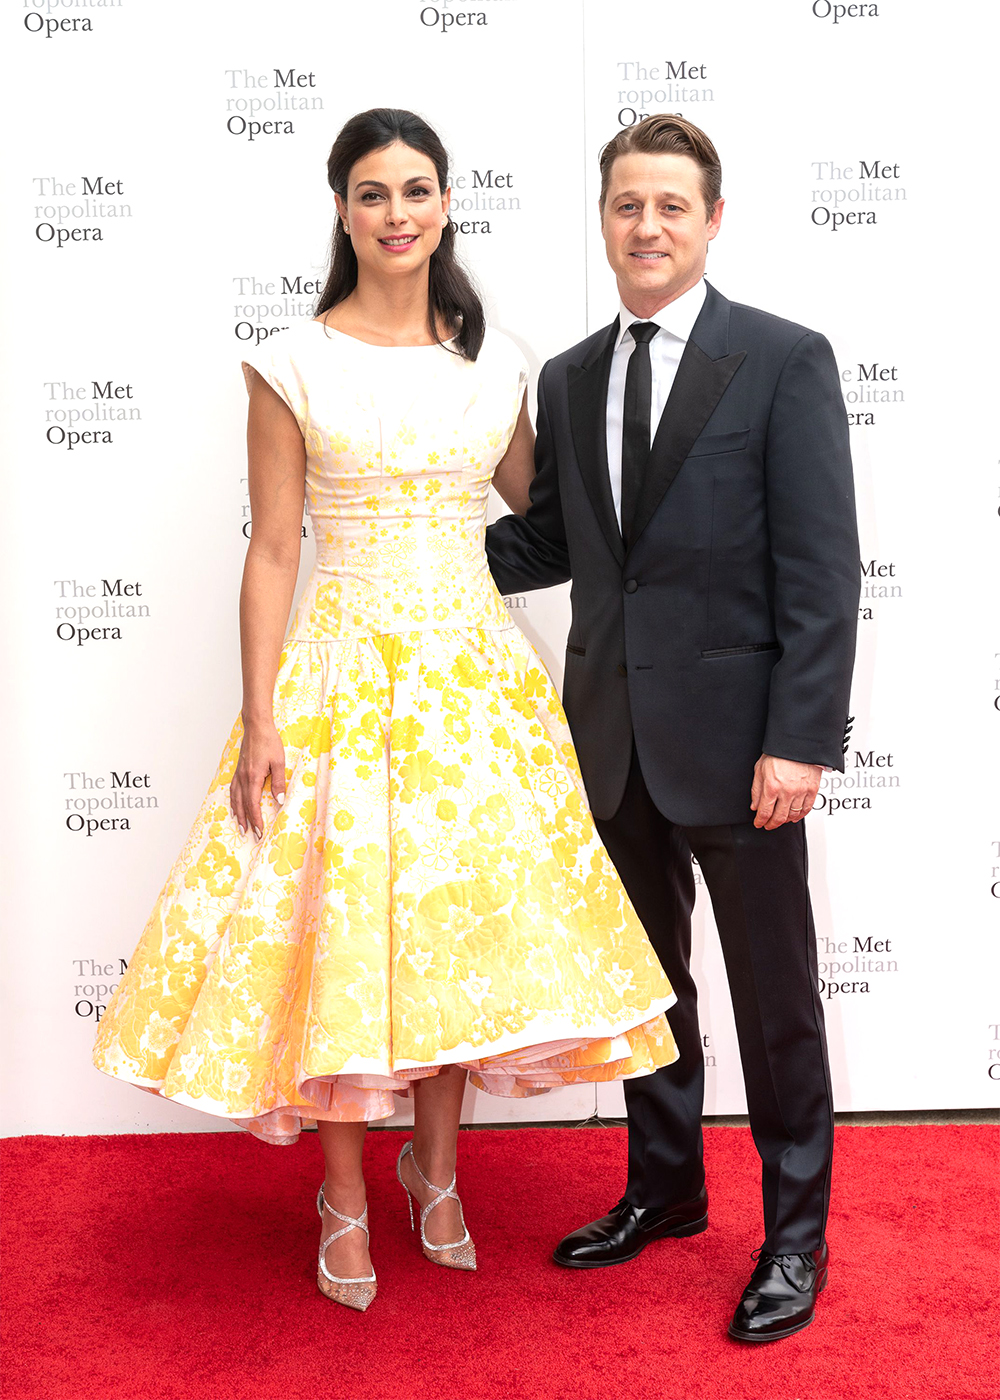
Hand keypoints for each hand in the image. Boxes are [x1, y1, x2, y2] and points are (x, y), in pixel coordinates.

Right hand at [230, 719, 286, 839]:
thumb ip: (279, 782)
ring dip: (238, 813)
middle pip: (242, 805)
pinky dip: (233, 801)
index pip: (253, 804)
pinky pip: (233, 789)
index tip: (260, 831)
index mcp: (253, 777)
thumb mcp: (279, 762)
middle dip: (246, 821)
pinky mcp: (238, 770)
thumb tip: (279, 801)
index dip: (256, 820)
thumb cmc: (269, 742)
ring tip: (241, 826)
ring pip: (235, 798)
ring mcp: (239, 774)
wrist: (257, 727)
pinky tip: (234, 806)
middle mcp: (243, 777)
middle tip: (250, 835)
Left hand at [750, 754, 821, 829]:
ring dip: (785, 820)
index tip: (759, 823)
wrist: (798, 743)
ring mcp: (801, 791)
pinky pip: (807, 809)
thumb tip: (755, 805)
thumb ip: (756, 789)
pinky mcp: (812, 789)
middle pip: (779, 817)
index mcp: (772, 786)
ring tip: (780, 820)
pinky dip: (800, 815)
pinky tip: (795, 816)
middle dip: (771, 824)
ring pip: (793, 815)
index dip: (760, 821)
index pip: (765, 812)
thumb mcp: (760, 769)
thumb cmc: (778, 752)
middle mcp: (787, 791)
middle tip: (768, 825)